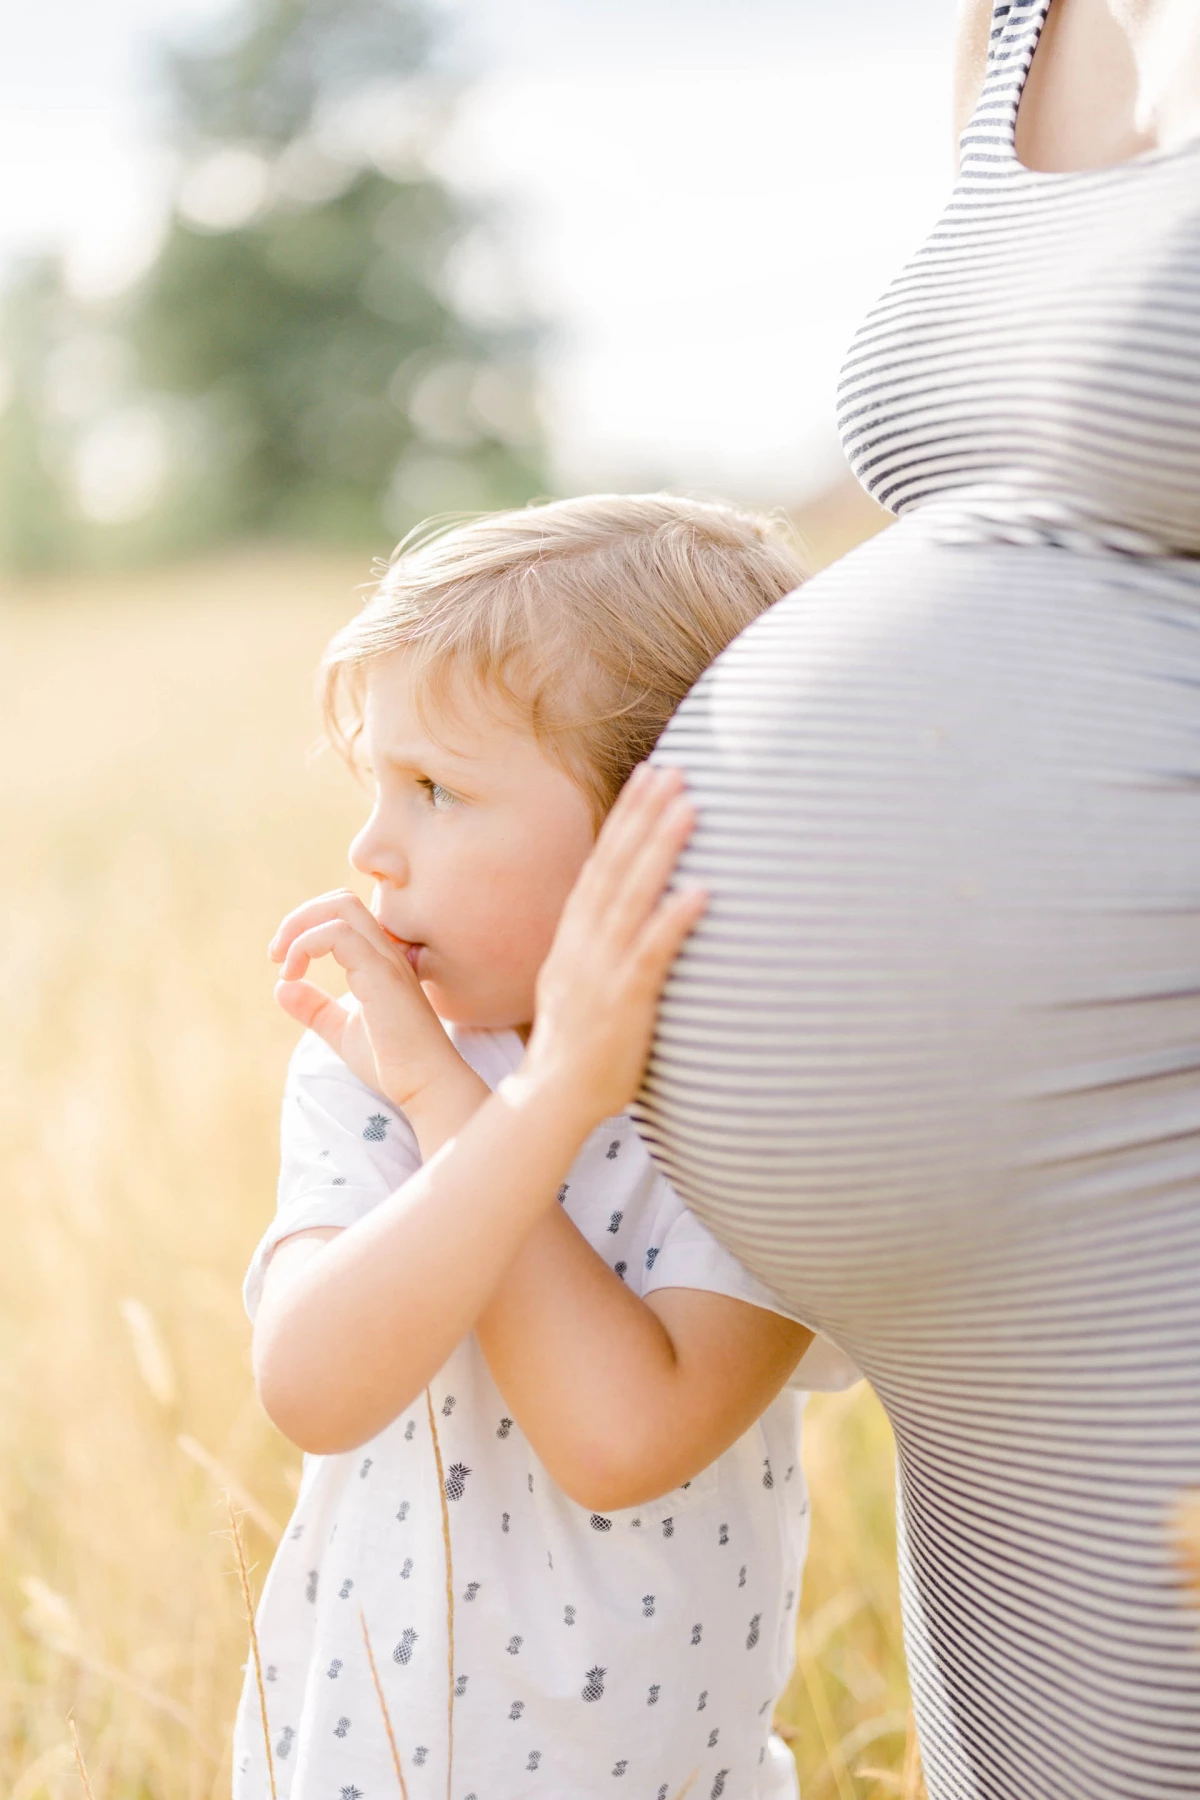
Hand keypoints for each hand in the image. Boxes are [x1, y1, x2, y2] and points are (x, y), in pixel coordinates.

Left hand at [267, 889, 464, 1111]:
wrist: (425, 1085)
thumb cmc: (393, 1062)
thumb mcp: (343, 1030)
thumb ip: (315, 1008)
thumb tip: (281, 987)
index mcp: (380, 960)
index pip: (345, 914)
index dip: (307, 926)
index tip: (284, 963)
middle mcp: (386, 952)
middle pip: (341, 900)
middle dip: (299, 917)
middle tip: (276, 953)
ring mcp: (385, 959)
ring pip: (341, 907)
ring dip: (299, 927)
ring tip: (283, 963)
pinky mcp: (380, 974)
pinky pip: (337, 935)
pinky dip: (305, 945)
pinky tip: (292, 975)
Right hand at [520, 762, 706, 1130]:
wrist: (550, 1098)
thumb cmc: (576, 1047)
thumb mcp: (579, 984)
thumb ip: (600, 949)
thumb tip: (625, 920)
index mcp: (574, 937)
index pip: (601, 864)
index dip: (625, 819)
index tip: (648, 778)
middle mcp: (584, 944)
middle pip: (616, 866)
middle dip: (644, 815)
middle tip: (674, 771)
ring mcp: (602, 970)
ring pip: (633, 897)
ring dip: (661, 850)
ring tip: (691, 809)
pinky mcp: (623, 1001)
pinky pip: (651, 953)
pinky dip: (674, 920)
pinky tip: (701, 891)